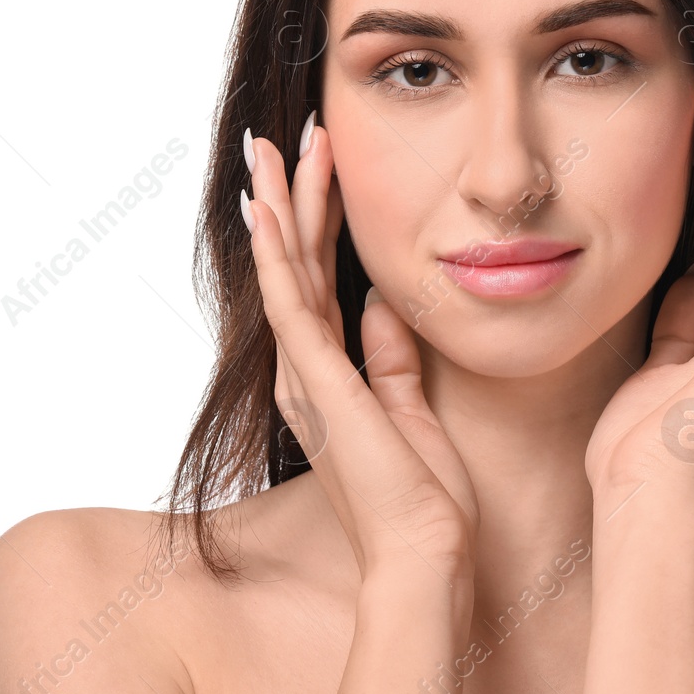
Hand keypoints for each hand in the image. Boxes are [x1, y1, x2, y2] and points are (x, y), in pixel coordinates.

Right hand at [242, 115, 478, 584]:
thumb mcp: (411, 408)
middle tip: (285, 138)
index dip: (318, 223)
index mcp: (328, 377)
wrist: (424, 556)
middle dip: (293, 198)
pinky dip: (278, 255)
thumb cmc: (423, 498)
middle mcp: (305, 372)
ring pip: (285, 272)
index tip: (320, 169)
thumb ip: (392, 356)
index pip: (318, 282)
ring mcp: (305, 377)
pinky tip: (270, 210)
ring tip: (272, 149)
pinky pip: (291, 305)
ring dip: (282, 207)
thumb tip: (382, 303)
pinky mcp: (318, 385)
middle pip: (293, 266)